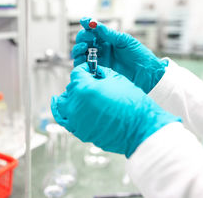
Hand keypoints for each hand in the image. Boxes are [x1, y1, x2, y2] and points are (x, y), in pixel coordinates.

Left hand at [51, 63, 179, 157]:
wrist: (141, 128)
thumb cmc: (132, 103)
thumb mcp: (117, 79)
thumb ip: (100, 73)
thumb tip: (93, 73)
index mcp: (84, 88)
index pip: (76, 73)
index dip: (84, 69)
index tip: (88, 70)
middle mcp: (76, 105)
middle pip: (68, 90)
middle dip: (77, 84)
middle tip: (86, 83)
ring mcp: (76, 121)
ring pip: (61, 107)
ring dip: (65, 100)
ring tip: (66, 97)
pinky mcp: (81, 133)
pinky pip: (67, 122)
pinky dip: (67, 115)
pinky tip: (69, 112)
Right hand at [72, 17, 167, 93]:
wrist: (147, 75)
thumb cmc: (140, 57)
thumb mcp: (125, 41)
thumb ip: (109, 34)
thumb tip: (94, 23)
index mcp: (108, 40)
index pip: (93, 31)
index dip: (87, 25)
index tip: (85, 21)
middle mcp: (101, 50)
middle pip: (84, 41)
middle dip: (82, 37)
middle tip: (88, 37)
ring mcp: (99, 61)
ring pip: (80, 54)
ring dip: (78, 49)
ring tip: (85, 47)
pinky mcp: (97, 72)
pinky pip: (83, 67)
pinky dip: (79, 61)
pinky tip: (84, 57)